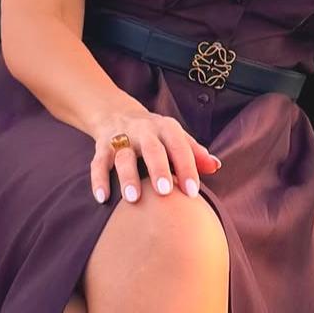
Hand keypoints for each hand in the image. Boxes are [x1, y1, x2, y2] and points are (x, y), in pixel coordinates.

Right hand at [87, 105, 220, 205]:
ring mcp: (121, 137)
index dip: (187, 168)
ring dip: (127, 177)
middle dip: (158, 169)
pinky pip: (98, 163)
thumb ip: (195, 152)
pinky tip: (102, 198)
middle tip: (164, 192)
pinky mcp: (102, 146)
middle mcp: (144, 131)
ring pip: (123, 156)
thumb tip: (216, 166)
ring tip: (132, 199)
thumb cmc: (156, 134)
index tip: (192, 192)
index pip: (179, 146)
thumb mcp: (176, 137)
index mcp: (166, 128)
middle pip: (152, 149)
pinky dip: (98, 179)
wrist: (117, 113)